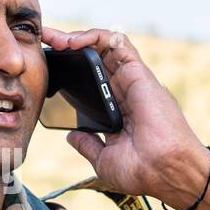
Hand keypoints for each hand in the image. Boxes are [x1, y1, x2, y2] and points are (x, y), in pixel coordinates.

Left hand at [40, 25, 209, 200]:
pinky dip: (96, 37)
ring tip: (56, 39)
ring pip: (105, 46)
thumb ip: (88, 144)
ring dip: (78, 37)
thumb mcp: (104, 159)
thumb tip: (71, 135)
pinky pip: (117, 43)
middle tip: (45, 42)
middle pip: (95, 59)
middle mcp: (124, 91)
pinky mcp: (138, 73)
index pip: (92, 80)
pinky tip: (75, 42)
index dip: (71, 69)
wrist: (164, 172)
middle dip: (68, 46)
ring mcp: (131, 81)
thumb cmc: (142, 171)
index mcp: (116, 110)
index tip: (48, 67)